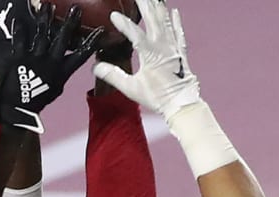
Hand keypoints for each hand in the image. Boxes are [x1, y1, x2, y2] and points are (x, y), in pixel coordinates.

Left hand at [0, 3, 102, 133]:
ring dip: (46, 19)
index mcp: (62, 71)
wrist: (17, 108)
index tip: (101, 30)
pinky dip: (19, 31)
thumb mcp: (56, 89)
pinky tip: (19, 19)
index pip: (81, 54)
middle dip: (70, 23)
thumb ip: (61, 73)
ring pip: (42, 35)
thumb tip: (67, 62)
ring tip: (49, 4)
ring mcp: (35, 59)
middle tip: (76, 8)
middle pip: (63, 40)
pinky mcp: (19, 58)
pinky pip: (20, 42)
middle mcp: (51, 62)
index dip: (91, 42)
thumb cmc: (37, 99)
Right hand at [93, 0, 200, 121]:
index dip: (123, 23)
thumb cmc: (158, 97)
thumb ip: (113, 76)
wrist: (182, 104)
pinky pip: (178, 32)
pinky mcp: (180, 52)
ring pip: (165, 21)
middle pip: (152, 19)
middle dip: (144, 4)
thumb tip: (97, 67)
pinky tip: (174, 10)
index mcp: (150, 53)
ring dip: (158, 7)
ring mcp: (173, 47)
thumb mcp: (132, 88)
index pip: (134, 33)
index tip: (113, 15)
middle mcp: (163, 46)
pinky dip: (176, 21)